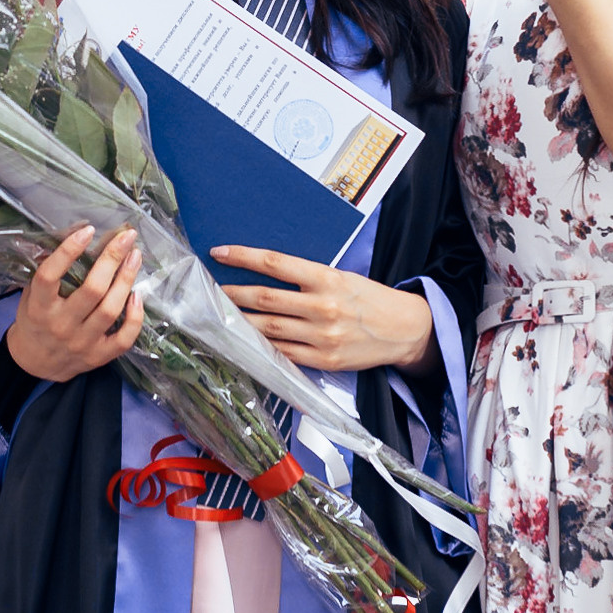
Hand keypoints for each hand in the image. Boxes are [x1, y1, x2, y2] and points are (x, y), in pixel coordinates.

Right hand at [7, 225, 143, 381]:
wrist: (34, 362)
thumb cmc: (34, 320)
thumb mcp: (30, 295)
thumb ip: (46, 270)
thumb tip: (70, 235)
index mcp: (40, 308)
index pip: (51, 275)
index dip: (69, 251)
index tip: (88, 230)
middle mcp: (61, 325)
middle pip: (92, 290)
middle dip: (112, 259)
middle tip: (126, 237)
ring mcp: (82, 343)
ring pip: (110, 310)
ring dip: (126, 280)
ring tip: (135, 257)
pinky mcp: (98, 357)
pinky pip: (123, 339)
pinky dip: (135, 317)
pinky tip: (137, 296)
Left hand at [211, 246, 433, 372]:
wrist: (403, 329)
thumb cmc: (368, 298)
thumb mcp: (341, 278)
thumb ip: (306, 278)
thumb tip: (264, 274)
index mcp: (327, 279)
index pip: (276, 264)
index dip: (244, 257)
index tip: (220, 252)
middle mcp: (323, 307)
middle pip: (264, 298)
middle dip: (231, 293)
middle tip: (208, 289)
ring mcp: (322, 336)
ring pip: (268, 328)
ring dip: (239, 321)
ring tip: (219, 314)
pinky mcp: (323, 360)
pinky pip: (283, 352)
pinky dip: (261, 346)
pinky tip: (245, 339)